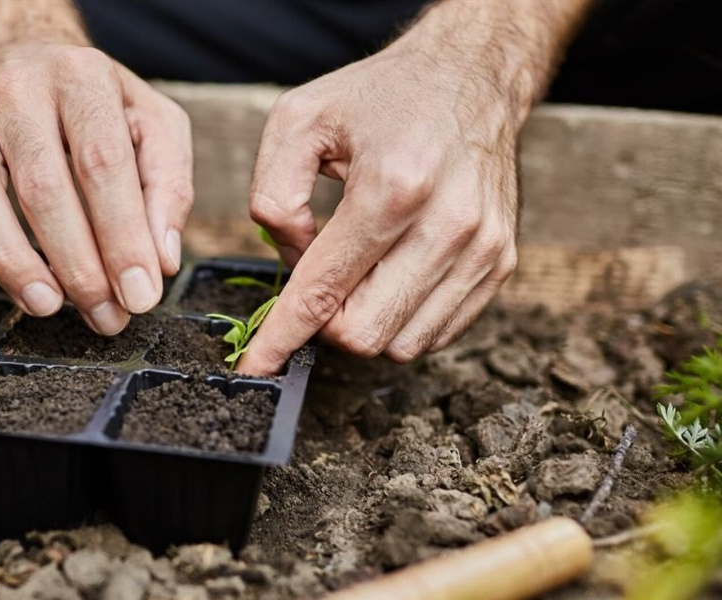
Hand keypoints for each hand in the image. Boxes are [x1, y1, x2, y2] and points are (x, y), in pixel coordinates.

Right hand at [0, 43, 192, 334]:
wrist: (24, 52)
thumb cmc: (98, 102)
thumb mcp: (154, 124)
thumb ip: (168, 186)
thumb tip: (160, 261)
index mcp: (82, 79)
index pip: (103, 164)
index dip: (123, 236)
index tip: (141, 294)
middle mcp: (19, 93)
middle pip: (42, 186)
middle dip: (78, 264)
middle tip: (106, 316)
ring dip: (10, 259)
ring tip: (47, 305)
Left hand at [236, 16, 530, 373]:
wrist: (471, 75)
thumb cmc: (380, 98)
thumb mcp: (299, 120)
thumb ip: (273, 194)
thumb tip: (290, 259)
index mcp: (393, 186)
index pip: (324, 291)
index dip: (282, 337)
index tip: (255, 366)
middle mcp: (448, 224)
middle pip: (363, 333)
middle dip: (324, 323)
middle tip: (316, 282)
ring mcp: (482, 248)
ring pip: (402, 344)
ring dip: (364, 322)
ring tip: (358, 270)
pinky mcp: (501, 262)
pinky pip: (438, 333)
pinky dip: (401, 319)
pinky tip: (390, 276)